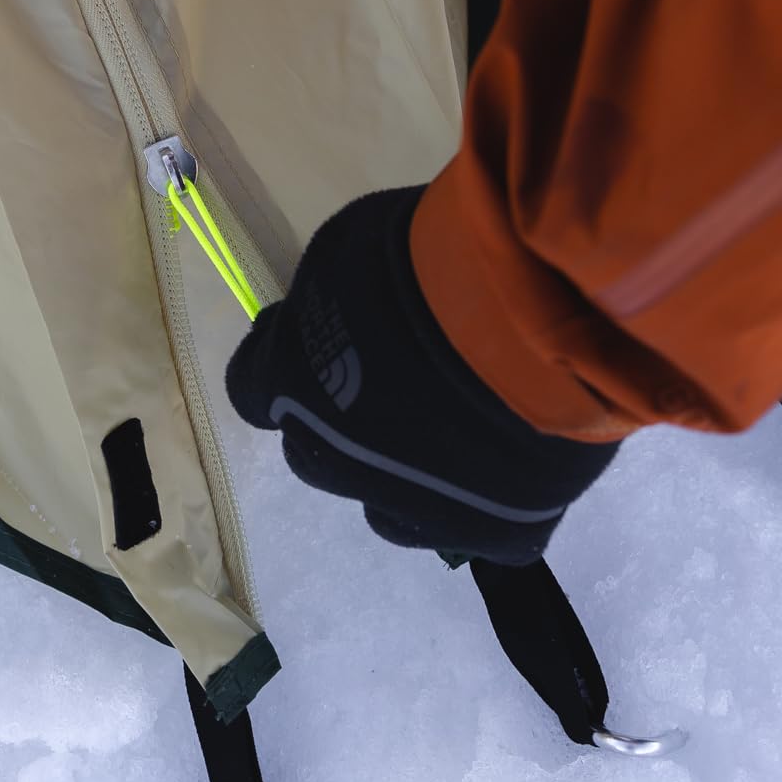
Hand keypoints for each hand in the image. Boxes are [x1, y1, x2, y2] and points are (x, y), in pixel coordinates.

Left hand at [224, 186, 616, 563]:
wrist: (527, 318)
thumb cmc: (431, 261)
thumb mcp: (350, 250)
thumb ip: (331, 300)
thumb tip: (332, 316)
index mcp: (290, 383)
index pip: (254, 389)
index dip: (287, 368)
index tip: (317, 346)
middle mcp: (334, 458)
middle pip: (318, 455)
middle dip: (343, 426)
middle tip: (396, 386)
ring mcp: (412, 503)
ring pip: (387, 507)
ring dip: (404, 476)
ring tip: (453, 432)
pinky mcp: (494, 529)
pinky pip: (478, 531)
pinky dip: (485, 506)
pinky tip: (508, 469)